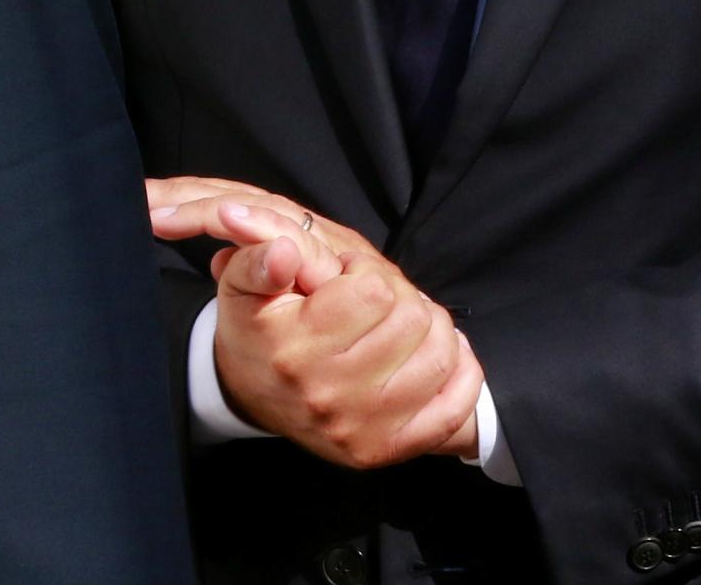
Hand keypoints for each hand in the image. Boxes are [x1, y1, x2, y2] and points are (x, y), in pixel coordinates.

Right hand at [148, 176, 480, 469]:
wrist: (247, 394)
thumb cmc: (256, 329)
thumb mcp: (241, 282)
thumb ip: (260, 259)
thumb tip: (288, 251)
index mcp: (293, 348)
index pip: (373, 290)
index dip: (364, 270)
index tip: (345, 275)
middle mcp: (328, 394)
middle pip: (411, 319)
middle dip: (398, 295)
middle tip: (373, 298)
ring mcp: (360, 428)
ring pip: (438, 355)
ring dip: (430, 327)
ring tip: (402, 321)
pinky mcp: (386, 449)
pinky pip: (452, 407)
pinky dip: (459, 372)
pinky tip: (434, 351)